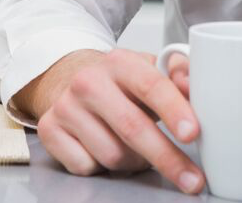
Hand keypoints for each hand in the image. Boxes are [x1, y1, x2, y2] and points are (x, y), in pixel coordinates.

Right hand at [19, 49, 202, 193]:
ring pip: (113, 154)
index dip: (174, 110)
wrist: (69, 81)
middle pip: (131, 127)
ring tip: (138, 151)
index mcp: (120, 62)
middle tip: (191, 179)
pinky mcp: (49, 130)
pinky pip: (87, 166)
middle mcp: (88, 82)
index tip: (192, 133)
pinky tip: (106, 149)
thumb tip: (191, 84)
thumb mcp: (151, 70)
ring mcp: (66, 107)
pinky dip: (103, 167)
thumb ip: (179, 74)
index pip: (150, 85)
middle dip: (166, 158)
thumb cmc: (119, 83)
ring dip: (135, 162)